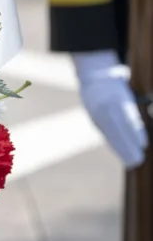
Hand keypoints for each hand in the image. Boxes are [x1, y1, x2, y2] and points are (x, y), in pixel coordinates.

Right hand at [73, 50, 148, 167]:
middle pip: (117, 129)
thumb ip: (141, 102)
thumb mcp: (131, 87)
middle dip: (128, 146)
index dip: (135, 131)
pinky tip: (121, 155)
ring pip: (110, 134)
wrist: (95, 77)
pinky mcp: (94, 120)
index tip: (144, 144)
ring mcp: (97, 113)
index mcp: (116, 95)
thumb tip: (150, 115)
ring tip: (131, 163)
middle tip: (138, 160)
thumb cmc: (122, 83)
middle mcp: (104, 105)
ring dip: (121, 150)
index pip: (127, 116)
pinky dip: (114, 145)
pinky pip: (105, 134)